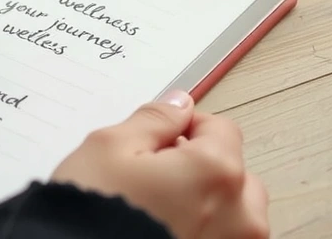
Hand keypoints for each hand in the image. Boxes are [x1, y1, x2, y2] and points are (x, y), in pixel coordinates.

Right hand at [51, 91, 268, 238]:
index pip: (221, 129)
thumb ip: (153, 120)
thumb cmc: (91, 218)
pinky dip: (202, 231)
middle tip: (155, 178)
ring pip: (235, 215)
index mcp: (216, 172)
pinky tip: (165, 232)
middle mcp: (240, 216)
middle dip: (202, 169)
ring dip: (207, 206)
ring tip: (160, 211)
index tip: (160, 139)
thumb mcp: (110, 147)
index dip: (186, 126)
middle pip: (235, 173)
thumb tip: (179, 105)